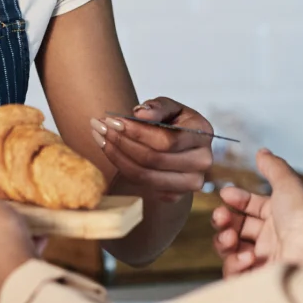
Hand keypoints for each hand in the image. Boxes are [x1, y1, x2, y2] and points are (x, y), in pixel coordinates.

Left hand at [90, 97, 213, 202]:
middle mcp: (202, 161)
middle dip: (122, 143)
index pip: (167, 140)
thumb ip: (157, 107)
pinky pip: (143, 185)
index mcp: (203, 134)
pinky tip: (110, 151)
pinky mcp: (176, 195)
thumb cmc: (174, 121)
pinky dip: (122, 168)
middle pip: (154, 160)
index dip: (137, 132)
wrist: (180, 145)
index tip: (112, 120)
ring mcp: (191, 182)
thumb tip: (140, 114)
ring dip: (117, 157)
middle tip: (100, 128)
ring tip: (100, 138)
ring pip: (145, 176)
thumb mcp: (169, 107)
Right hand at [211, 148, 302, 276]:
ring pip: (230, 248)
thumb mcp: (289, 185)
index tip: (225, 194)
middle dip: (224, 219)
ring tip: (231, 237)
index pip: (251, 206)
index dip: (237, 199)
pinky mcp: (256, 280)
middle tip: (221, 216)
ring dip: (225, 239)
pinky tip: (248, 257)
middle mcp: (272, 238)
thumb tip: (262, 152)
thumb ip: (273, 167)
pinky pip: (234, 271)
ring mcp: (264, 259)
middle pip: (237, 226)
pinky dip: (235, 262)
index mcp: (281, 216)